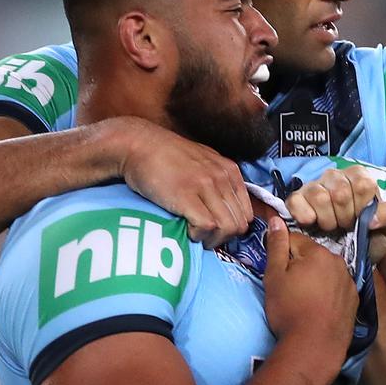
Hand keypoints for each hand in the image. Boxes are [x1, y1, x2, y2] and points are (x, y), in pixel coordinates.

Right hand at [109, 117, 250, 247]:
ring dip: (211, 239)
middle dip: (223, 238)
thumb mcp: (203, 162)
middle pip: (239, 224)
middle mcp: (222, 178)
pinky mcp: (186, 195)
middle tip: (204, 238)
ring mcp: (205, 186)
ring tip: (195, 236)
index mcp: (230, 171)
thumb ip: (218, 180)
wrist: (138, 145)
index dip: (233, 228)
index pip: (247, 213)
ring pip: (227, 228)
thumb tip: (226, 208)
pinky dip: (198, 235)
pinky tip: (186, 230)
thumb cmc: (166, 156)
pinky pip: (207, 226)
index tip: (216, 231)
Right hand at [262, 216, 357, 344]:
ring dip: (315, 279)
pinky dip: (328, 293)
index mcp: (319, 252)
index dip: (282, 254)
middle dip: (300, 265)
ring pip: (326, 272)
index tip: (277, 272)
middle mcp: (339, 262)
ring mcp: (349, 281)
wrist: (314, 346)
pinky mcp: (354, 300)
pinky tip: (319, 308)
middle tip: (289, 288)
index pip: (295, 240)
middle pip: (313, 256)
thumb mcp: (274, 276)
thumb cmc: (289, 310)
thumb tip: (276, 220)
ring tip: (304, 300)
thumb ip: (277, 246)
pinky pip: (337, 288)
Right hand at [285, 166, 385, 263]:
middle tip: (346, 226)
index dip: (362, 208)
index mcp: (360, 177)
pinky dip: (304, 216)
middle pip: (340, 192)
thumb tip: (372, 218)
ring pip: (319, 196)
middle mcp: (336, 176)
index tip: (361, 220)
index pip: (362, 185)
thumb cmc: (369, 237)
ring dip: (327, 219)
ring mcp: (314, 186)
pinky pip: (295, 201)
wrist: (350, 255)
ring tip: (331, 227)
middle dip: (345, 217)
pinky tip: (312, 224)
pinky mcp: (296, 198)